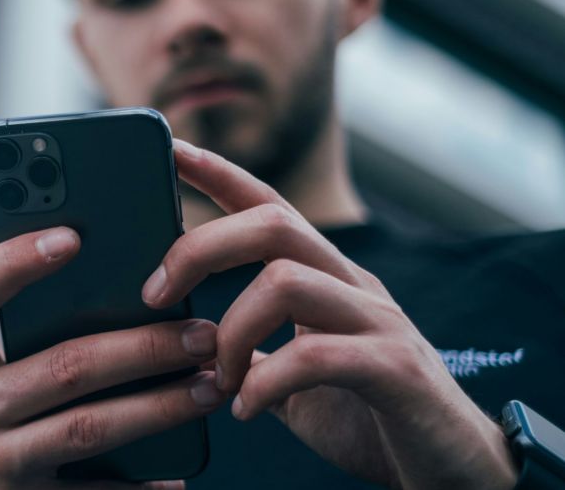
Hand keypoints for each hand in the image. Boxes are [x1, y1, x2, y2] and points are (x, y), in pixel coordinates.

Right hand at [0, 227, 223, 488]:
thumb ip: (20, 350)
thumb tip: (117, 297)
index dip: (15, 262)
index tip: (72, 236)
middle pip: (64, 364)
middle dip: (144, 346)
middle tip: (202, 334)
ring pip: (89, 425)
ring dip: (160, 406)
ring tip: (208, 388)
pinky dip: (140, 485)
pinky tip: (176, 474)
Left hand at [141, 139, 517, 489]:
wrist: (454, 471)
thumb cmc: (370, 420)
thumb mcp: (294, 379)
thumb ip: (252, 353)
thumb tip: (190, 343)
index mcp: (327, 280)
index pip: (269, 206)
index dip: (219, 174)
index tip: (170, 149)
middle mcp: (354, 287)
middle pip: (272, 224)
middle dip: (200, 248)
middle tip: (153, 294)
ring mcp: (379, 323)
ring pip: (286, 281)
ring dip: (230, 332)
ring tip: (215, 379)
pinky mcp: (396, 370)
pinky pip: (315, 356)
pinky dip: (265, 383)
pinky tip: (246, 409)